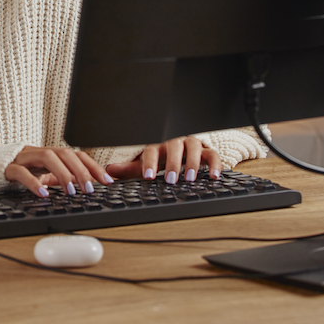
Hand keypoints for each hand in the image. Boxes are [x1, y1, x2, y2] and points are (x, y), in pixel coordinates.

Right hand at [4, 146, 115, 197]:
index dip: (93, 166)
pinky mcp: (7, 168)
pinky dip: (34, 182)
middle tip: (90, 189)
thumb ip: (61, 179)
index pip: (76, 154)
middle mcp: (38, 153)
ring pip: (46, 157)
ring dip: (63, 174)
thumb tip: (86, 188)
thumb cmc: (18, 173)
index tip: (107, 181)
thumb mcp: (43, 176)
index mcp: (49, 154)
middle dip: (81, 170)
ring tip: (71, 192)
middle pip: (64, 153)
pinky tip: (43, 194)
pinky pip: (21, 172)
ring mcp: (22, 158)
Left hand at [106, 136, 220, 184]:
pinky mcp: (207, 152)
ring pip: (194, 147)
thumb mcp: (145, 166)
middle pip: (175, 147)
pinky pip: (213, 155)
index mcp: (159, 146)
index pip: (152, 151)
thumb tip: (109, 170)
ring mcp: (192, 146)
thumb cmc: (162, 161)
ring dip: (193, 163)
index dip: (149, 163)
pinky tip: (214, 176)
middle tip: (171, 180)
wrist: (183, 155)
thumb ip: (129, 169)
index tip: (149, 177)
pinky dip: (215, 165)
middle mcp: (176, 143)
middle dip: (173, 163)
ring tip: (190, 179)